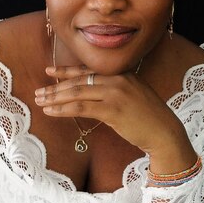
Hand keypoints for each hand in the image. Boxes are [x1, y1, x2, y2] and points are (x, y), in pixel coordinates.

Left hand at [35, 64, 194, 164]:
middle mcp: (118, 80)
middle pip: (80, 81)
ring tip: (40, 101)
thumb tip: (91, 94)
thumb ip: (114, 91)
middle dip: (56, 86)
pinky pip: (81, 108)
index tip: (49, 71)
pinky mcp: (112, 110)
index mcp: (122, 74)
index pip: (88, 71)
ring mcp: (115, 94)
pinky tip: (52, 112)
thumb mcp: (133, 96)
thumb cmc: (149, 118)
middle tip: (38, 91)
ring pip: (77, 93)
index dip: (67, 71)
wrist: (165, 132)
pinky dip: (63, 109)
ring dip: (55, 97)